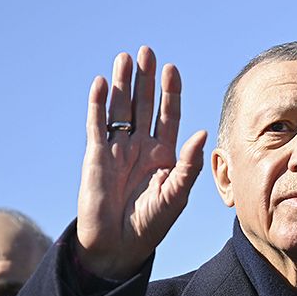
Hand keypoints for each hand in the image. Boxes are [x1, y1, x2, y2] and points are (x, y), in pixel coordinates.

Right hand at [75, 46, 207, 279]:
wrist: (118, 244)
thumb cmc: (151, 224)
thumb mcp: (176, 195)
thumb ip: (188, 165)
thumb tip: (201, 132)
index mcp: (164, 155)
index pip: (168, 116)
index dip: (170, 93)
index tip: (172, 70)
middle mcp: (141, 147)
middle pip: (144, 105)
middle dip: (146, 79)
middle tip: (148, 51)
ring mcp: (117, 149)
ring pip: (120, 108)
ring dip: (123, 84)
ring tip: (126, 57)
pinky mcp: (96, 155)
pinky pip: (97, 124)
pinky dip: (98, 103)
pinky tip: (102, 82)